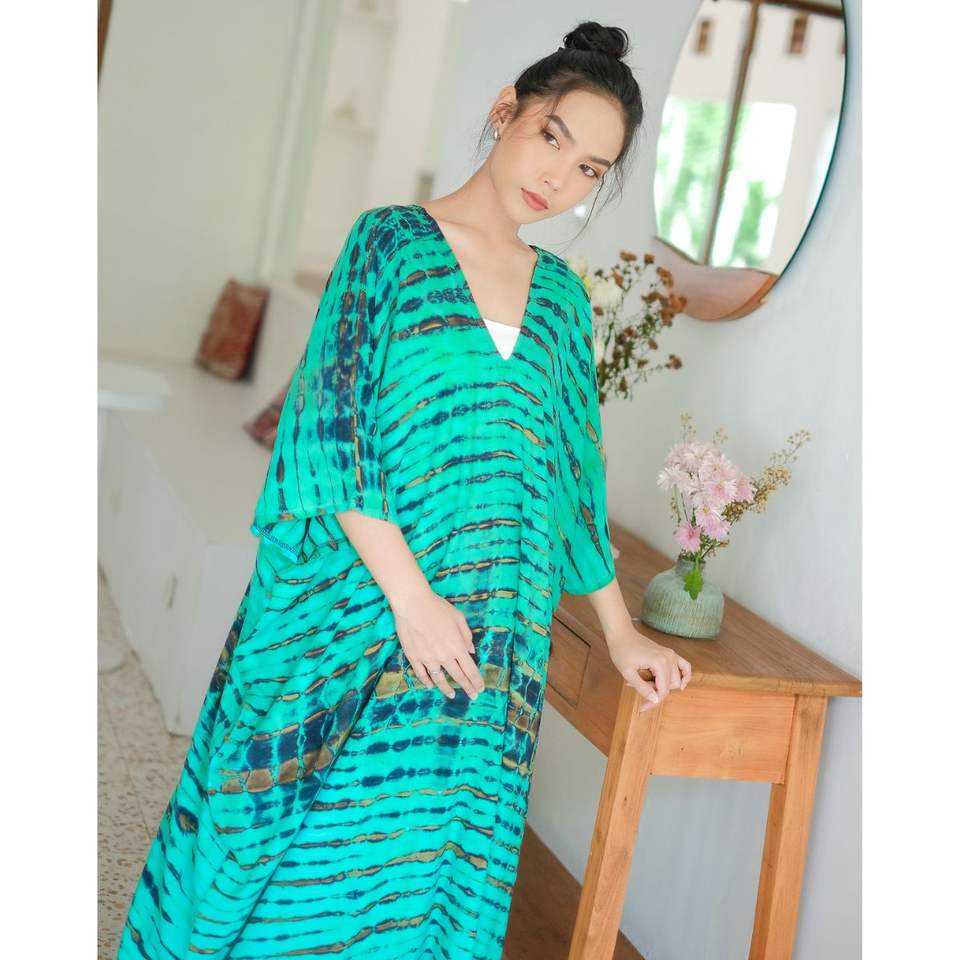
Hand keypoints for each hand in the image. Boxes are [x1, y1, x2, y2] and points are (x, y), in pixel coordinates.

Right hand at [389, 586, 483, 700]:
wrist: (412, 605)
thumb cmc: (437, 607)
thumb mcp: (458, 618)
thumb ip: (466, 636)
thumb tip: (471, 651)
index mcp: (457, 647)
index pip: (470, 670)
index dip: (476, 681)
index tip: (480, 689)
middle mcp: (444, 656)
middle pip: (458, 677)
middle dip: (467, 688)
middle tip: (472, 696)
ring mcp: (428, 659)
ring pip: (439, 679)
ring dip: (447, 689)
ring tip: (452, 695)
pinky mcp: (414, 657)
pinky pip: (422, 674)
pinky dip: (427, 681)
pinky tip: (431, 685)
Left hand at [605, 626, 691, 711]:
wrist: (621, 633)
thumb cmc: (622, 651)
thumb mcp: (628, 673)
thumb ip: (642, 688)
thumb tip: (656, 700)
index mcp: (660, 662)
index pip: (663, 690)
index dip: (653, 702)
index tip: (642, 708)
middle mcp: (669, 658)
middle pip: (671, 686)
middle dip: (657, 691)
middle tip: (640, 687)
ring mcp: (671, 654)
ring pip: (677, 679)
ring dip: (666, 686)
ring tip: (649, 683)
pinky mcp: (670, 653)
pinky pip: (684, 666)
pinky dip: (685, 676)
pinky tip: (681, 685)